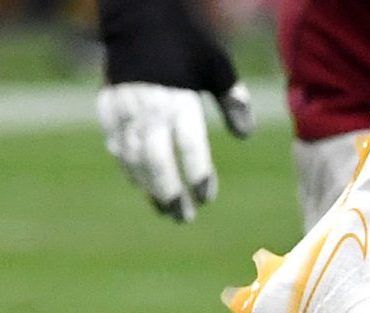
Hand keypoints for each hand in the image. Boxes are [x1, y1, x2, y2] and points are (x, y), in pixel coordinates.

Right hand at [97, 0, 252, 222]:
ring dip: (149, 187)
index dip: (198, 176)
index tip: (206, 196)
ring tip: (166, 210)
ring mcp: (125, 107)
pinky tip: (141, 184)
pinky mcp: (108, 105)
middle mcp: (150, 107)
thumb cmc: (186, 45)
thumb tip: (243, 136)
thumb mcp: (218, 67)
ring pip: (133, 157)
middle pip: (156, 160)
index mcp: (180, 100)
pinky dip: (127, 166)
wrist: (138, 19)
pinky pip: (115, 143)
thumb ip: (234, 101)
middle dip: (170, 192)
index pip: (189, 148)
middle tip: (183, 217)